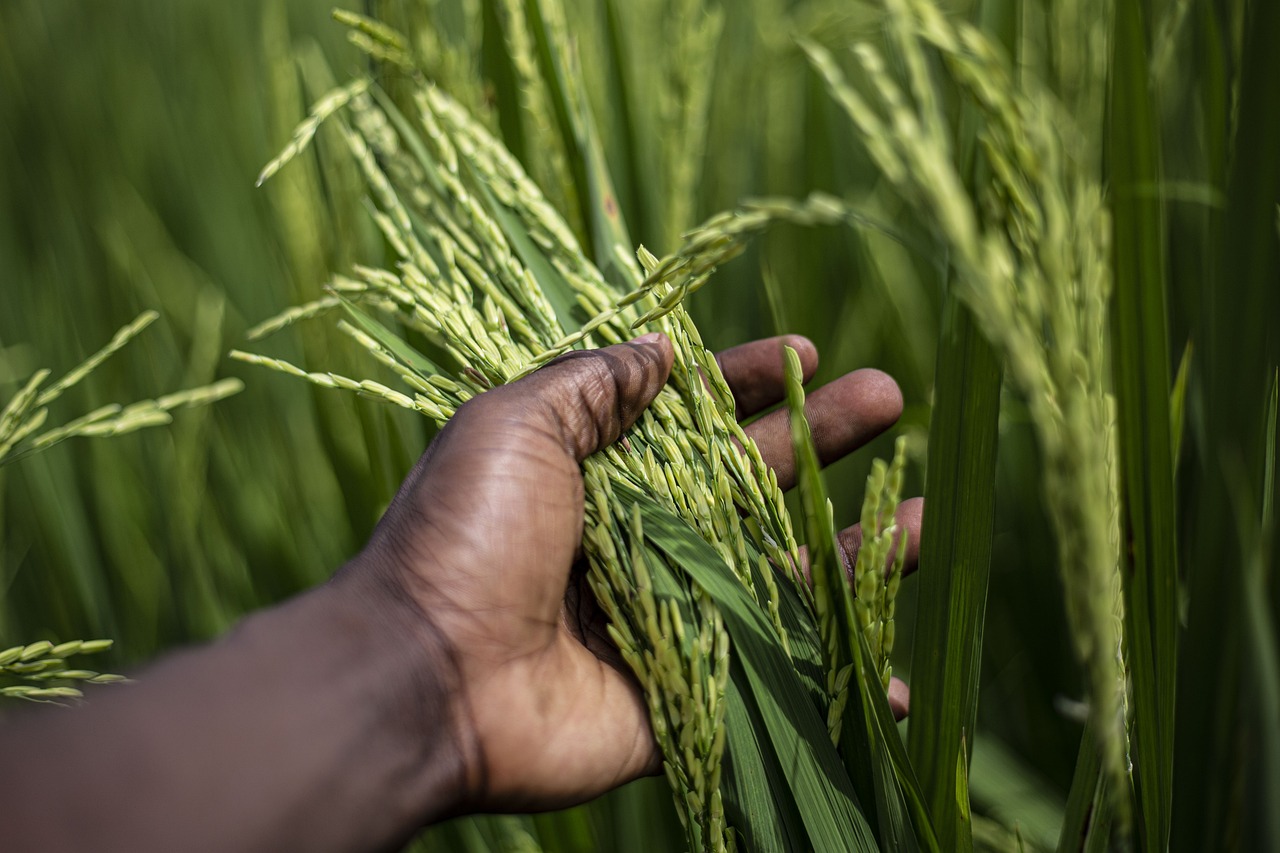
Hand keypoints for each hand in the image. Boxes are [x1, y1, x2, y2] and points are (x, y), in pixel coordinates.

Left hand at [346, 332, 921, 815]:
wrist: (427, 676)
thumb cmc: (466, 536)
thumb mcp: (514, 425)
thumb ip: (592, 386)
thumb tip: (661, 350)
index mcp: (600, 473)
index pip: (692, 418)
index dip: (751, 383)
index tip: (809, 353)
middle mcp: (641, 539)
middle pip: (752, 484)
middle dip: (822, 440)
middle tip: (889, 399)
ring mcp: (668, 616)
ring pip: (779, 578)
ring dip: (853, 552)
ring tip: (926, 520)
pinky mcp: (684, 691)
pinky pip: (773, 678)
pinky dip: (834, 681)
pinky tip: (897, 677)